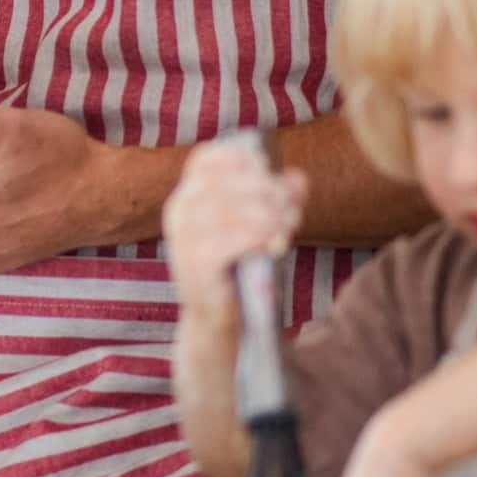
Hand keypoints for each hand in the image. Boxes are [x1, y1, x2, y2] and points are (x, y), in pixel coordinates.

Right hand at [161, 139, 309, 324]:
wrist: (218, 319)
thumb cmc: (240, 266)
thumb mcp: (261, 226)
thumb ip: (280, 199)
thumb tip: (297, 178)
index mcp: (188, 196)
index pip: (205, 159)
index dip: (239, 157)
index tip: (267, 169)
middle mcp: (179, 212)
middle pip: (224, 182)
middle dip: (265, 190)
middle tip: (291, 207)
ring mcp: (183, 239)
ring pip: (227, 210)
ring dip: (266, 216)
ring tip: (288, 228)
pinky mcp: (194, 266)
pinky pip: (228, 242)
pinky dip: (256, 239)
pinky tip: (274, 246)